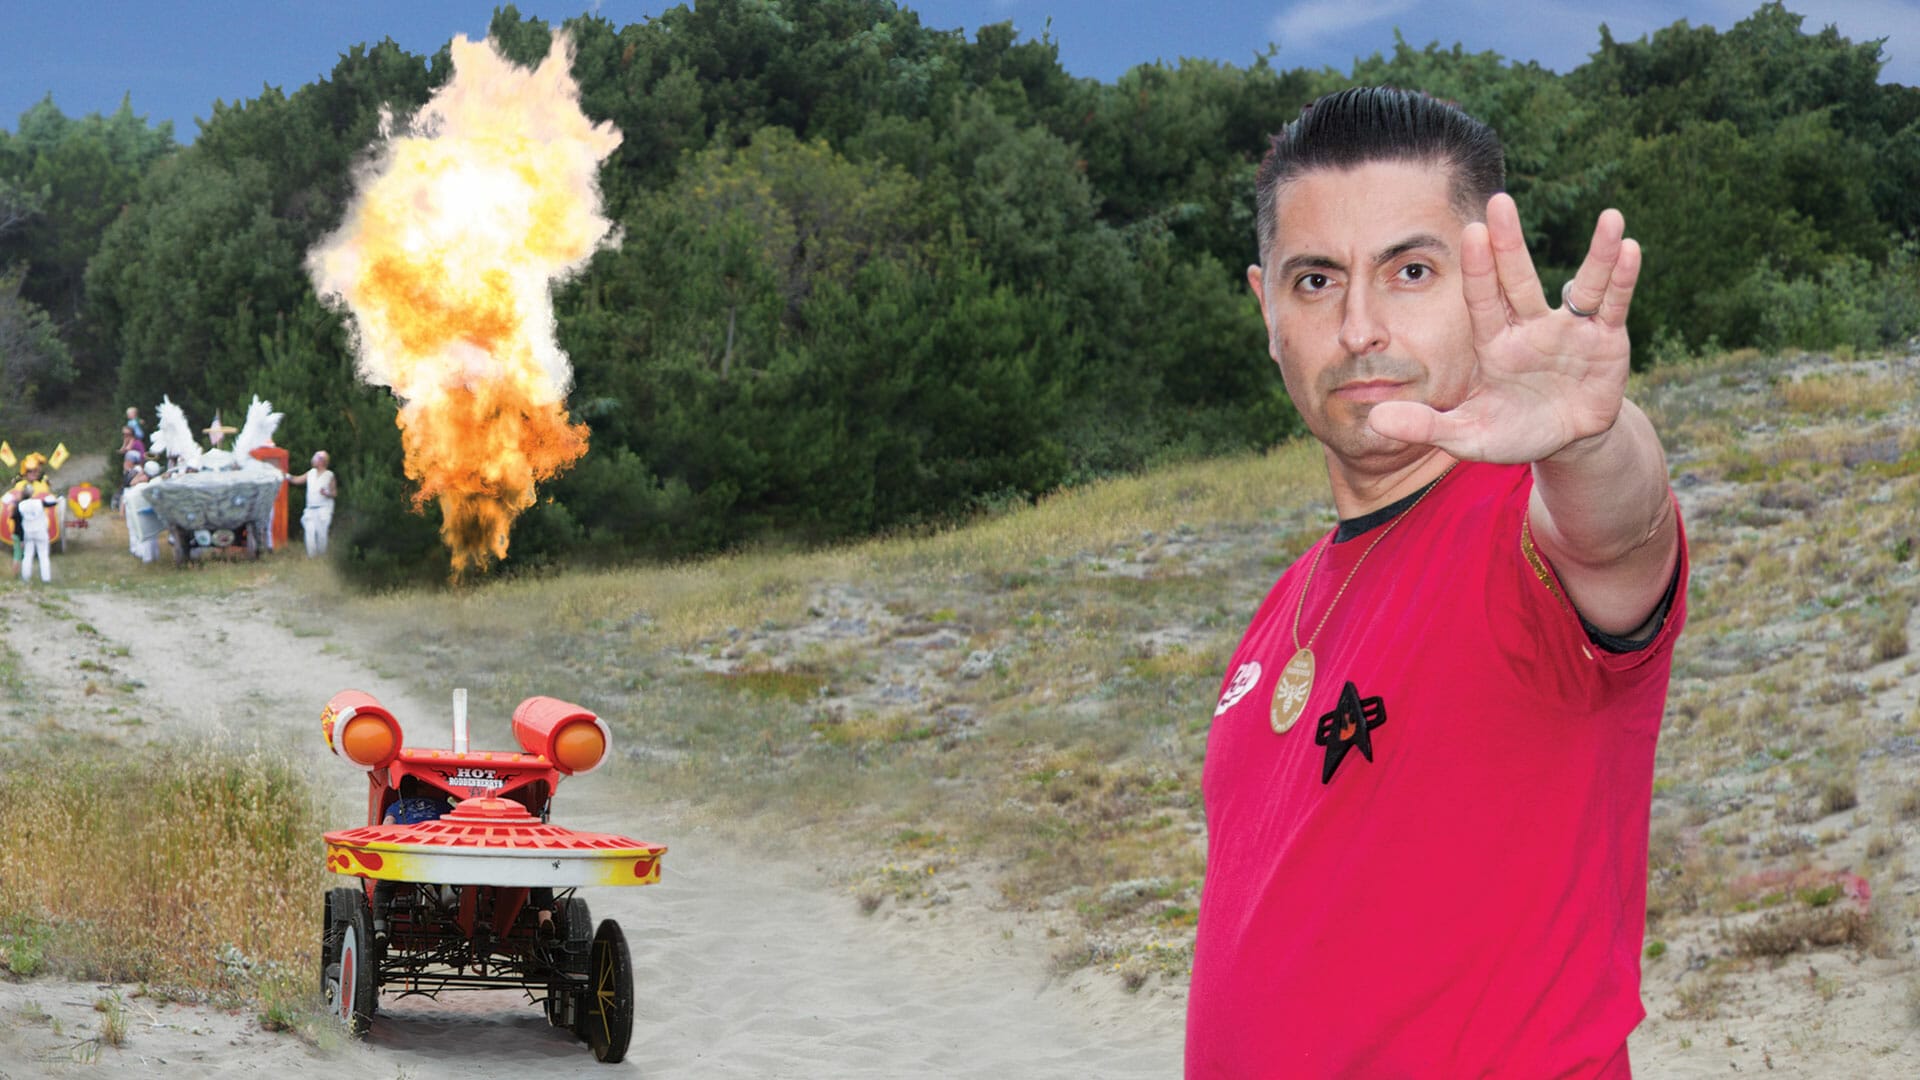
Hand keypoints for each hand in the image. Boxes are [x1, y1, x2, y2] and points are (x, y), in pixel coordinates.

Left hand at [1367, 194, 1641, 463]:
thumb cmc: (1512, 431)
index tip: (1469, 232)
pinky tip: (1630, 248)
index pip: (1482, 301)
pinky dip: (1622, 280)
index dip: (1477, 269)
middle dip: (1510, 243)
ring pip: (1582, 285)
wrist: (1565, 442)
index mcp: (1494, 344)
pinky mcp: (1607, 342)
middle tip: (1500, 200)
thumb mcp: (1467, 435)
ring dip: (1596, 253)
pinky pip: (1614, 306)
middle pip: (1519, 281)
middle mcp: (1531, 328)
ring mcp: (1570, 331)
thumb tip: (1375, 421)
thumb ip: (1425, 427)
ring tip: (1609, 216)